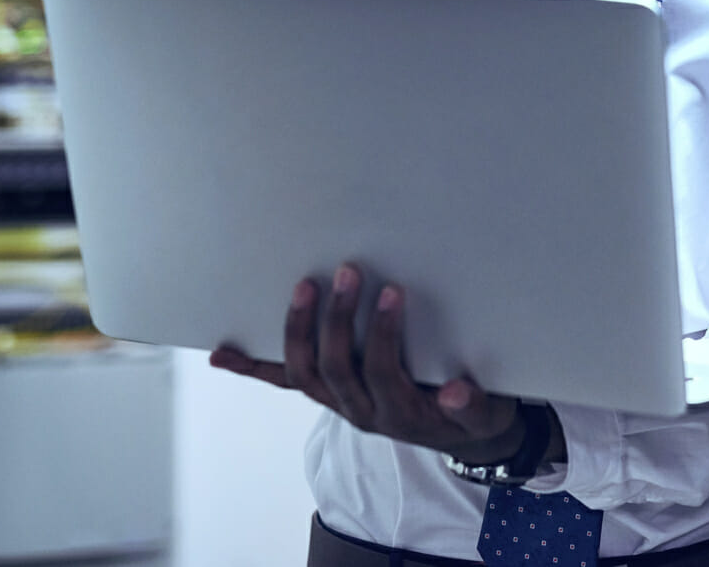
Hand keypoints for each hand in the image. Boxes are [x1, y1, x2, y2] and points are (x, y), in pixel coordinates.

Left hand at [210, 262, 526, 461]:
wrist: (460, 435)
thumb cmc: (472, 414)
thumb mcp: (485, 415)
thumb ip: (474, 407)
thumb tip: (456, 393)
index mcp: (399, 413)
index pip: (382, 371)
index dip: (383, 333)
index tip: (392, 291)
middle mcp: (361, 412)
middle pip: (335, 367)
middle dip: (339, 319)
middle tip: (348, 272)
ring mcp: (339, 404)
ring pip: (304, 373)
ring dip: (298, 330)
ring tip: (305, 287)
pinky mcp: (329, 394)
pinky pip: (285, 383)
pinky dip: (253, 368)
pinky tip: (223, 354)